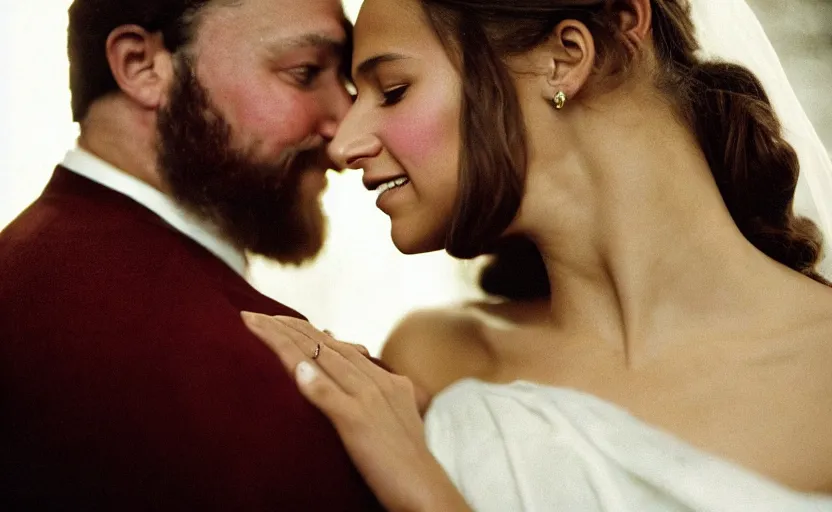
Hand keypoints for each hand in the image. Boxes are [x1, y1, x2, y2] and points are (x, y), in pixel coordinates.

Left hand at [242, 313, 470, 511]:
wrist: (425, 488)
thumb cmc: (404, 459)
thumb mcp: (390, 417)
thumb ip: (371, 393)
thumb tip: (346, 371)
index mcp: (384, 379)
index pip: (337, 346)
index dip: (304, 331)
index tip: (277, 320)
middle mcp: (376, 381)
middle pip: (325, 346)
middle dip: (287, 327)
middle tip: (253, 315)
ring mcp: (368, 399)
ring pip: (323, 361)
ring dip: (287, 340)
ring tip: (257, 325)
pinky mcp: (359, 421)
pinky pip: (331, 397)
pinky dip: (313, 382)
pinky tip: (295, 370)